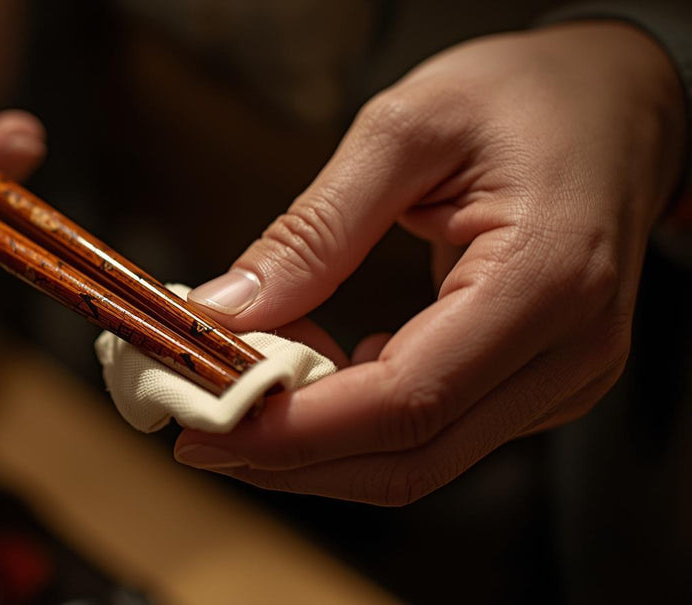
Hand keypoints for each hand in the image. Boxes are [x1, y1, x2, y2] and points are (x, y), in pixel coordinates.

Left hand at [176, 22, 686, 503]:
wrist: (617, 103)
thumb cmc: (525, 96)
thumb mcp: (406, 130)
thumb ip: (315, 229)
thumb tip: (225, 310)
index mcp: (546, 281)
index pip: (407, 398)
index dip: (297, 430)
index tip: (207, 424)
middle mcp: (568, 353)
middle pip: (411, 455)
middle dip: (292, 456)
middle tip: (200, 429)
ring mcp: (560, 379)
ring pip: (419, 456)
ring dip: (317, 440)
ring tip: (242, 385)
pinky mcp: (537, 384)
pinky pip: (436, 428)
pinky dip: (356, 417)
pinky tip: (308, 368)